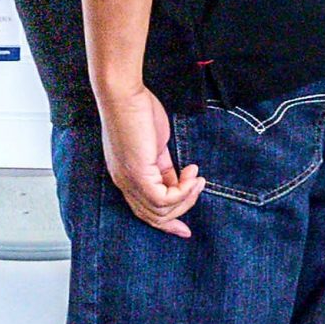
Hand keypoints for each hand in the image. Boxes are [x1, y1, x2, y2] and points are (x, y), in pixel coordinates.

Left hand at [97, 83, 203, 237]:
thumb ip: (163, 167)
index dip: (167, 221)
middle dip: (181, 212)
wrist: (124, 94)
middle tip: (200, 190)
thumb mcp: (154, 146)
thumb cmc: (137, 112)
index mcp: (125, 177)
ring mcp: (129, 180)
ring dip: (187, 197)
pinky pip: (164, 199)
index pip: (144, 211)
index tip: (185, 229)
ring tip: (197, 177)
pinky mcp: (137, 174)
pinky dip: (183, 191)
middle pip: (153, 216)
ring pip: (161, 211)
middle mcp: (124, 183)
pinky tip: (191, 173)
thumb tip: (178, 182)